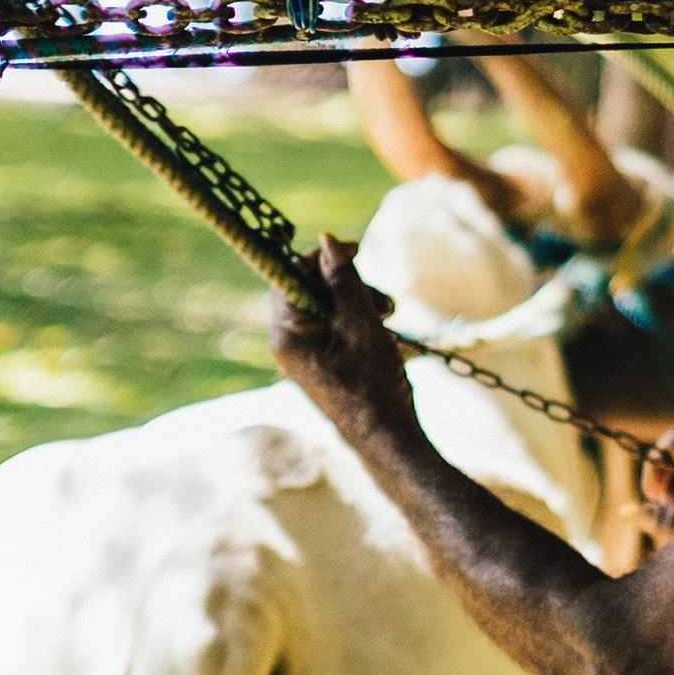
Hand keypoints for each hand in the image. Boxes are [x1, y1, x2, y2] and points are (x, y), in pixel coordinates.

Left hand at [275, 238, 420, 443]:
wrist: (386, 434)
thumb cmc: (372, 381)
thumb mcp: (360, 322)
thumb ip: (342, 279)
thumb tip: (327, 240)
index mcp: (287, 332)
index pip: (291, 274)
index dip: (322, 257)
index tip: (355, 249)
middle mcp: (289, 341)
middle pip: (310, 288)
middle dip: (347, 283)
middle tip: (378, 296)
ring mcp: (304, 353)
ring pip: (327, 305)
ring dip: (358, 300)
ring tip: (386, 313)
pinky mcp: (322, 360)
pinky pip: (334, 326)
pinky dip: (358, 319)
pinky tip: (382, 326)